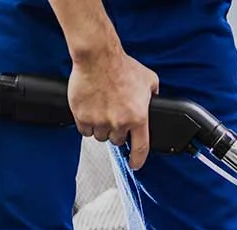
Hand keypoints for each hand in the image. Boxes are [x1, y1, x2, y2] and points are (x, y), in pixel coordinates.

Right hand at [67, 46, 159, 168]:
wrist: (98, 57)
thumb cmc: (121, 66)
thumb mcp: (148, 80)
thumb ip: (153, 94)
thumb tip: (154, 98)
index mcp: (138, 117)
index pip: (140, 148)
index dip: (137, 159)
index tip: (134, 164)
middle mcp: (119, 122)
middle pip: (116, 141)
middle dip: (116, 132)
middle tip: (114, 117)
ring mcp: (100, 121)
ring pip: (100, 136)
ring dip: (101, 128)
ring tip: (101, 111)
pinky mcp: (82, 116)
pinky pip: (84, 130)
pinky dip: (86, 124)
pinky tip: (89, 111)